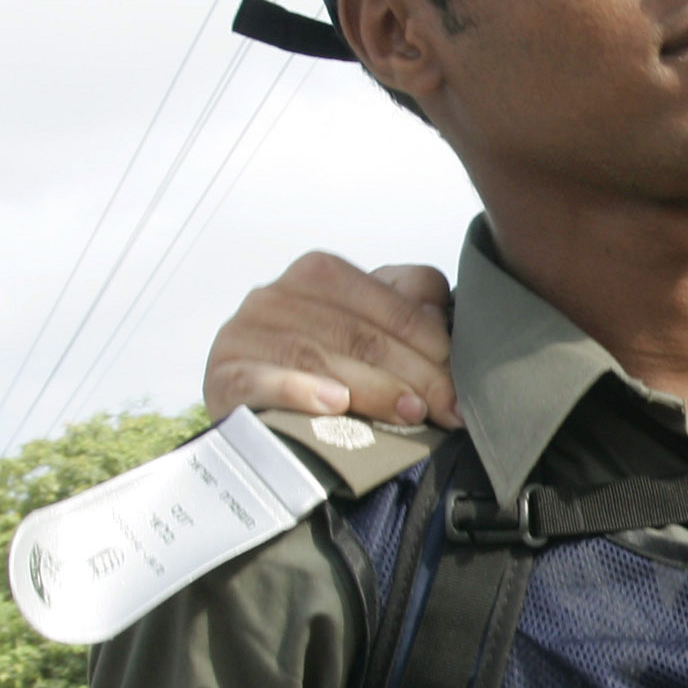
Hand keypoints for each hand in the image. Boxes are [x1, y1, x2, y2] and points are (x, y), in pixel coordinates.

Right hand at [202, 253, 458, 427]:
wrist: (252, 410)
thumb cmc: (325, 369)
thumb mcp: (369, 331)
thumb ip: (410, 312)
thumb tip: (449, 321)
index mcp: (322, 273)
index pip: (390, 304)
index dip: (435, 346)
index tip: (464, 389)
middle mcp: (278, 294)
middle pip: (360, 333)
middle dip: (413, 374)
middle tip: (447, 409)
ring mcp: (245, 332)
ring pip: (320, 356)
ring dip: (371, 387)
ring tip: (409, 414)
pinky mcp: (222, 374)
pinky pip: (260, 380)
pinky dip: (299, 390)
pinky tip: (333, 405)